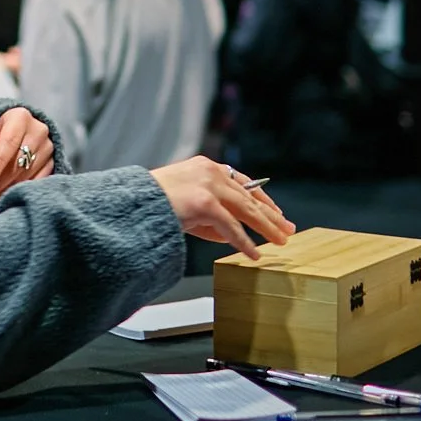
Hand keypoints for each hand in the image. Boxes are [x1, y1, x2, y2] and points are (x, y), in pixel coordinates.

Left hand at [0, 108, 53, 209]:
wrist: (10, 135)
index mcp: (20, 117)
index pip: (9, 142)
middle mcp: (38, 131)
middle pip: (18, 162)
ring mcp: (48, 148)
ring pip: (27, 175)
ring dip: (5, 191)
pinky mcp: (52, 163)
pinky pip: (36, 182)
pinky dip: (18, 192)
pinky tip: (2, 198)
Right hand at [150, 157, 294, 260]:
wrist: (133, 202)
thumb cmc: (153, 204)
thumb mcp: (185, 204)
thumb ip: (210, 216)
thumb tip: (232, 236)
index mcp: (206, 166)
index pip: (243, 182)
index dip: (261, 198)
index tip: (275, 211)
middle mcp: (211, 171)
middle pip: (249, 196)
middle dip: (271, 214)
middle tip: (288, 228)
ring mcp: (208, 186)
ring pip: (246, 209)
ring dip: (266, 228)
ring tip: (280, 242)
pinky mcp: (205, 203)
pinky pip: (231, 227)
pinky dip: (244, 242)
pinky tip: (253, 254)